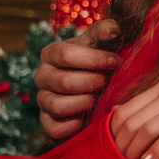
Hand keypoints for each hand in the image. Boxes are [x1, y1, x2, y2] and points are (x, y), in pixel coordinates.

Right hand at [35, 18, 122, 139]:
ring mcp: (43, 99)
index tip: (116, 61)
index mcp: (52, 53)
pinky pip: (53, 128)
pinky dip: (70, 126)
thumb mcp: (100, 42)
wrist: (94, 84)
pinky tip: (86, 120)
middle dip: (91, 83)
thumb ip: (106, 31)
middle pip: (63, 82)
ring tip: (98, 100)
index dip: (94, 59)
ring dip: (83, 103)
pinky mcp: (47, 120)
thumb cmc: (97, 60)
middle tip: (107, 82)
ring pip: (56, 105)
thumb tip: (114, 30)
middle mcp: (43, 76)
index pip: (65, 55)